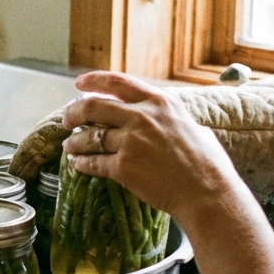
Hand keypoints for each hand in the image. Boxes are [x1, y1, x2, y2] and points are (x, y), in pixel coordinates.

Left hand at [61, 72, 246, 224]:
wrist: (207, 192)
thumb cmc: (207, 163)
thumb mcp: (191, 125)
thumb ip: (170, 118)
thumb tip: (163, 116)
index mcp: (159, 102)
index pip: (118, 82)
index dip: (93, 81)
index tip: (78, 84)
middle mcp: (142, 117)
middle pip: (93, 106)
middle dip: (73, 112)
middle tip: (66, 120)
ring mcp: (130, 142)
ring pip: (89, 137)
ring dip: (74, 141)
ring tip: (69, 146)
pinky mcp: (123, 167)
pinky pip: (93, 162)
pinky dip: (82, 163)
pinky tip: (77, 164)